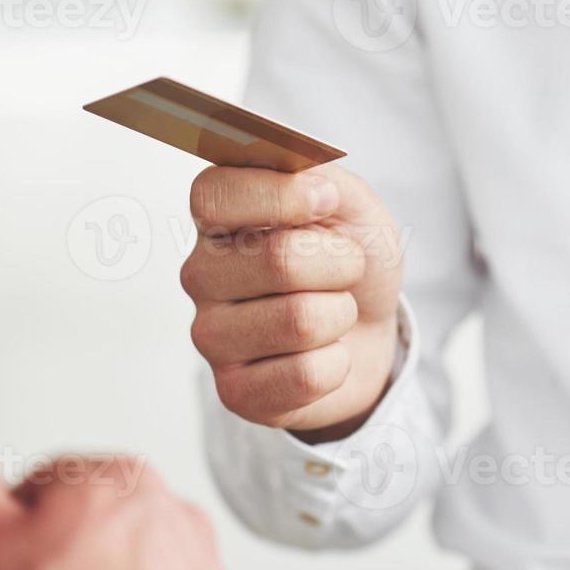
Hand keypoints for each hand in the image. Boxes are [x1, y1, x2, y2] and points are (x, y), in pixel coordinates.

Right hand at [181, 163, 403, 439]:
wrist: (368, 331)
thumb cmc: (348, 263)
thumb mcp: (350, 205)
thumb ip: (325, 177)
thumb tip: (311, 182)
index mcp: (217, 220)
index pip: (215, 194)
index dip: (280, 195)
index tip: (326, 200)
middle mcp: (201, 275)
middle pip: (278, 259)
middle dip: (341, 263)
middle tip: (345, 268)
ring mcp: (211, 336)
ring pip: (299, 321)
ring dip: (341, 315)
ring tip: (334, 312)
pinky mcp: (234, 392)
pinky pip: (305, 375)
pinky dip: (338, 364)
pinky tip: (325, 355)